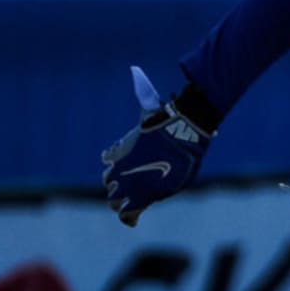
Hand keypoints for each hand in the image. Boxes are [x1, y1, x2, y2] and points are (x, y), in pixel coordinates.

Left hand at [101, 67, 213, 226]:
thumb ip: (141, 91)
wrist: (181, 136)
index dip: (116, 163)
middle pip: (110, 183)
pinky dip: (129, 218)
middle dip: (120, 184)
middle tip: (135, 182)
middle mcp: (119, 170)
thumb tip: (134, 70)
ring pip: (116, 200)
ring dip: (123, 201)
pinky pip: (129, 214)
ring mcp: (129, 185)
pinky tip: (132, 220)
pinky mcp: (143, 198)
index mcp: (118, 151)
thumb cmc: (166, 122)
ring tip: (135, 200)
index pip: (108, 159)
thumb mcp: (150, 107)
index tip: (126, 161)